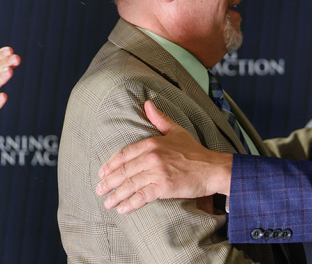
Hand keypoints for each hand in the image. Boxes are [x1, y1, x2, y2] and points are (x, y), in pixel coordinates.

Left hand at [96, 100, 232, 213]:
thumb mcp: (176, 131)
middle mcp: (152, 156)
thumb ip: (159, 118)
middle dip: (109, 182)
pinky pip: (142, 196)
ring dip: (116, 195)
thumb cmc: (195, 151)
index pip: (125, 154)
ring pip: (130, 185)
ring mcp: (157, 172)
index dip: (111, 164)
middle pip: (124, 171)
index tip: (102, 173)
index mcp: (152, 142)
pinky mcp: (164, 187)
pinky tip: (122, 209)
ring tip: (107, 203)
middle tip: (99, 190)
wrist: (212, 168)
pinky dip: (130, 204)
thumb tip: (147, 103)